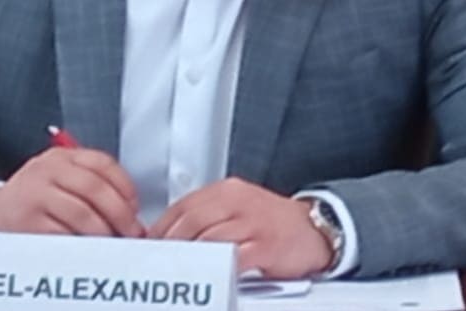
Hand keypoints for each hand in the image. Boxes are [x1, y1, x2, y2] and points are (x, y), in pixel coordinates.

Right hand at [0, 147, 144, 237]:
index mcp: (61, 157)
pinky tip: (89, 247)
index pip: (102, 163)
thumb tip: (130, 207)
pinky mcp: (27, 221)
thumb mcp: (59, 178)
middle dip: (120, 212)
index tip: (135, 205)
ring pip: (81, 213)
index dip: (125, 185)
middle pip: (95, 187)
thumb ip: (90, 181)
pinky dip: (82, 243)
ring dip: (104, 231)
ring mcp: (35, 194)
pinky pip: (63, 234)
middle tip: (132, 230)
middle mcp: (47, 170)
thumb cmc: (35, 198)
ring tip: (112, 241)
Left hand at [148, 177, 331, 278]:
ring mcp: (253, 222)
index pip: (184, 205)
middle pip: (192, 220)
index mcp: (227, 191)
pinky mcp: (267, 244)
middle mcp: (238, 201)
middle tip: (159, 261)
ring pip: (209, 238)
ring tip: (178, 270)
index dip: (162, 227)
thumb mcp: (239, 208)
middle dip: (171, 244)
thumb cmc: (272, 222)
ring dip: (189, 257)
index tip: (150, 244)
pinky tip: (209, 275)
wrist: (315, 228)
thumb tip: (174, 235)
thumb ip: (209, 217)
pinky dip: (218, 267)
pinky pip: (235, 256)